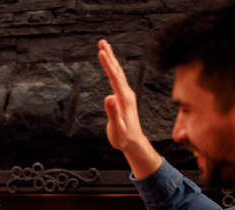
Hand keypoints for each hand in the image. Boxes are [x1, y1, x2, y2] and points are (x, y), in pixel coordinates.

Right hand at [97, 39, 161, 177]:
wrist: (133, 143)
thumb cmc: (123, 138)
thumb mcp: (117, 128)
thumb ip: (113, 113)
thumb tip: (109, 97)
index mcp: (124, 99)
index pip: (114, 78)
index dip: (107, 64)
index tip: (101, 52)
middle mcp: (127, 94)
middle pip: (117, 71)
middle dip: (110, 56)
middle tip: (102, 42)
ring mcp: (127, 95)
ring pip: (118, 74)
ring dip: (112, 61)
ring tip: (104, 49)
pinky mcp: (125, 98)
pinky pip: (118, 80)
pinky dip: (113, 70)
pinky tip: (110, 67)